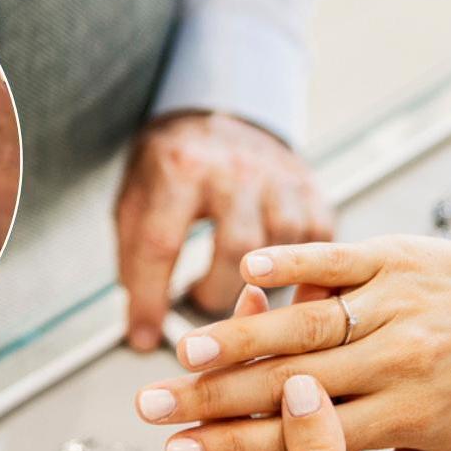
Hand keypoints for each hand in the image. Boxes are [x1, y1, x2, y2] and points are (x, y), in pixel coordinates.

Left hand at [116, 111, 329, 350]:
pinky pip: (315, 245)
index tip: (143, 336)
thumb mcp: (137, 196)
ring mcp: (280, 177)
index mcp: (181, 166)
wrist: (221, 114)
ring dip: (259, 288)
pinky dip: (299, 271)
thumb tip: (142, 327)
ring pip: (283, 253)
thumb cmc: (176, 164)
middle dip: (215, 296)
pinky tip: (278, 275)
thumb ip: (134, 255)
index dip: (150, 300)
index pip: (162, 244)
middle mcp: (235, 168)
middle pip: (237, 252)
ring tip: (238, 293)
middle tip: (200, 306)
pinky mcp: (311, 190)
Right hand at [135, 235, 450, 450]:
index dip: (233, 448)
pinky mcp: (396, 258)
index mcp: (405, 416)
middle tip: (149, 408)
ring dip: (239, 338)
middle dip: (212, 401)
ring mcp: (396, 305)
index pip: (302, 441)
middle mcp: (398, 362)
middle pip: (288, 385)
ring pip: (305, 325)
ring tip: (184, 353)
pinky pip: (336, 260)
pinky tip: (246, 272)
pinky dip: (292, 263)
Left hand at [207, 286, 450, 450]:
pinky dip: (327, 408)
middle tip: (264, 292)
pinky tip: (340, 367)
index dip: (237, 362)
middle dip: (259, 358)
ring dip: (295, 378)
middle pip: (250, 418)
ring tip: (304, 316)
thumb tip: (294, 386)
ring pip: (287, 427)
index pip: (227, 425)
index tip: (245, 306)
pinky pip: (319, 445)